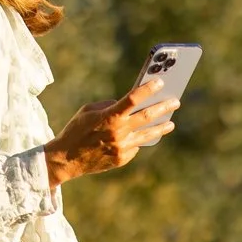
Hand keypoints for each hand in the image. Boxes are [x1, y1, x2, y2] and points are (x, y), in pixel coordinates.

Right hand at [45, 76, 175, 186]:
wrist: (66, 159)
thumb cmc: (76, 130)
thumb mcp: (89, 111)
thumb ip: (110, 106)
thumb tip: (128, 106)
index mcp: (109, 116)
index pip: (134, 98)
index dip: (148, 89)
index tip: (161, 82)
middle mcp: (118, 132)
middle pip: (147, 116)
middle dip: (164, 107)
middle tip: (175, 101)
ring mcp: (122, 147)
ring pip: (148, 135)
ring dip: (161, 127)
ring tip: (170, 123)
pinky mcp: (122, 158)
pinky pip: (134, 146)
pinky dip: (137, 140)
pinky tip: (141, 136)